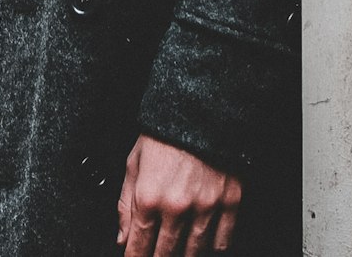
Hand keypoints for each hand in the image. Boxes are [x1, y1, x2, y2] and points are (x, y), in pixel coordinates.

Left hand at [116, 135, 241, 255]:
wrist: (200, 108)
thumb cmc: (164, 132)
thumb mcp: (134, 162)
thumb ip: (126, 203)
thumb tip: (122, 237)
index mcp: (150, 195)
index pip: (139, 244)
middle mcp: (177, 206)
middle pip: (166, 252)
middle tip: (156, 256)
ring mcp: (205, 206)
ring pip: (194, 250)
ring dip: (185, 255)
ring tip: (179, 251)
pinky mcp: (229, 201)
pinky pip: (223, 239)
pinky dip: (214, 246)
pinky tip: (206, 244)